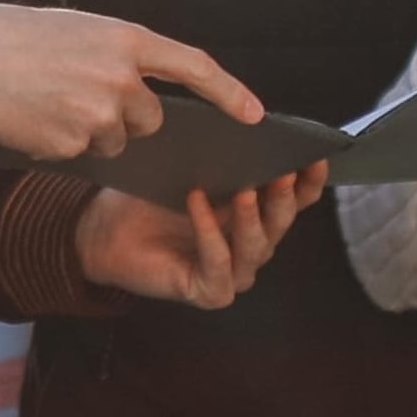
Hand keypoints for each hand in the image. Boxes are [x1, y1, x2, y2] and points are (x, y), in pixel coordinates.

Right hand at [0, 1, 262, 163]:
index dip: (230, 92)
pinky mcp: (70, 146)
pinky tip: (31, 117)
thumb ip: (117, 56)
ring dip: (91, 130)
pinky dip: (60, 141)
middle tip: (81, 94)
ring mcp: (97, 116)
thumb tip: (142, 95)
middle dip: (128, 116)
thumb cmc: (10, 37)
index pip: (195, 68)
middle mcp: (120, 79)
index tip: (255, 115)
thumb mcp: (75, 29)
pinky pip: (80, 153)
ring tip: (46, 101)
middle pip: (152, 118)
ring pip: (115, 140)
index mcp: (125, 39)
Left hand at [74, 169, 321, 308]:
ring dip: (252, 218)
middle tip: (281, 173)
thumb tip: (247, 125)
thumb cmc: (148, 199)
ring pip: (256, 247)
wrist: (102, 230)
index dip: (308, 181)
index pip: (295, 200)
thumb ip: (224, 157)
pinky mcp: (209, 291)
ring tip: (243, 191)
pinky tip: (197, 205)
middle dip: (283, 198)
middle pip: (280, 223)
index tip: (313, 157)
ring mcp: (232, 271)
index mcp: (254, 214)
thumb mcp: (192, 170)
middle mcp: (249, 245)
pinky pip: (219, 264)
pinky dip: (210, 234)